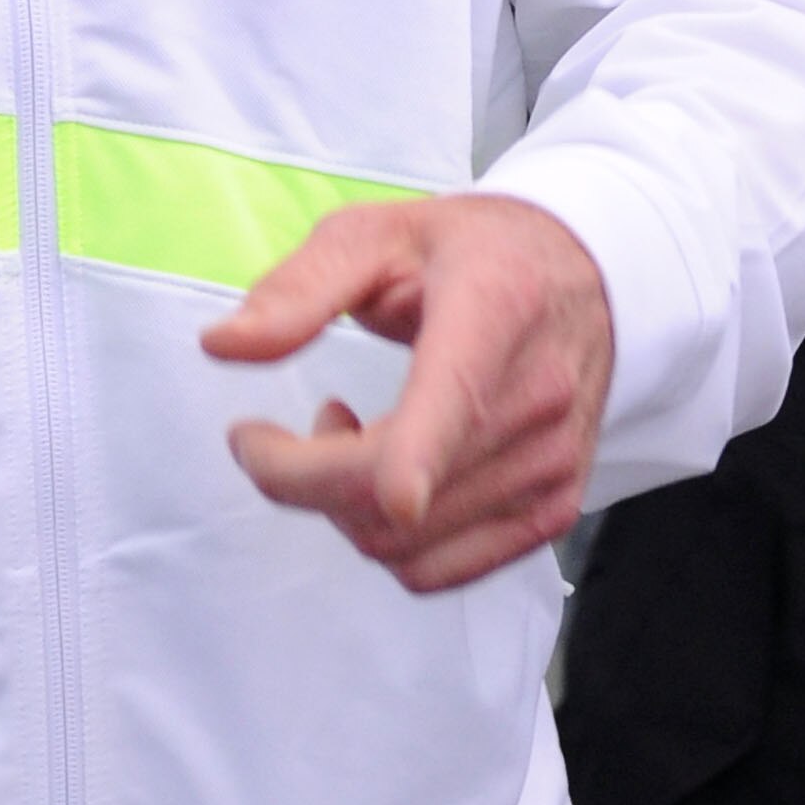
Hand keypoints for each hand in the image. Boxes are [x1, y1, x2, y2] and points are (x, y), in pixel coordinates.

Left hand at [202, 193, 614, 592]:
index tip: (395, 493)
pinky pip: (440, 571)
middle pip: (393, 491)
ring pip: (405, 545)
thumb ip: (299, 289)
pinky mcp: (551, 511)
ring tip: (339, 434)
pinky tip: (381, 476)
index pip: (458, 397)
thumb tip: (222, 344)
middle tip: (258, 435)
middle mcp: (535, 398)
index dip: (422, 455)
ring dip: (336, 506)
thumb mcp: (377, 234)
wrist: (582, 278)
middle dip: (293, 476)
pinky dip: (386, 540)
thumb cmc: (468, 253)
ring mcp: (550, 465)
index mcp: (493, 312)